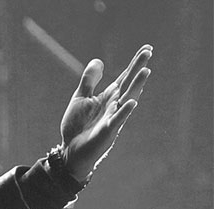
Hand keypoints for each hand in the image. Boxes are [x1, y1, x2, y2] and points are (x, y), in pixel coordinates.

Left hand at [60, 44, 151, 181]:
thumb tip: (98, 61)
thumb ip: (89, 81)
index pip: (125, 77)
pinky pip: (117, 120)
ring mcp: (113, 117)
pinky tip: (131, 102)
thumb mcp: (80, 98)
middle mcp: (114, 105)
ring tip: (145, 71)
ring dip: (136, 86)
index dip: (135, 63)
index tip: (147, 48)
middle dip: (138, 68)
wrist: (70, 150)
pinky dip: (124, 111)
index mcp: (109, 96)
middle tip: (148, 52)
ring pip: (127, 99)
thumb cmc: (77, 126)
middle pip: (129, 83)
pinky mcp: (107, 131)